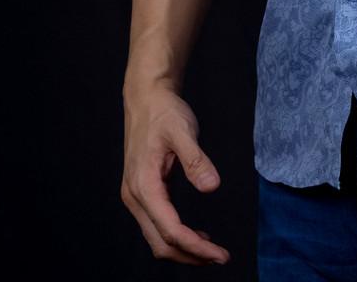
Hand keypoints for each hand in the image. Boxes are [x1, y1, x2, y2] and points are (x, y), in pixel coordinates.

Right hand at [121, 81, 230, 264]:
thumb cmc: (164, 113)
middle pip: (160, 242)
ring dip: (183, 249)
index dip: (195, 246)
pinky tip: (197, 235)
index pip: (170, 229)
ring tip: (212, 251)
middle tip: (220, 257)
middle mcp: (135, 196)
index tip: (219, 254)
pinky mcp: (143, 192)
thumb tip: (212, 187)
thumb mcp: (183, 131)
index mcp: (143, 185)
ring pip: (157, 237)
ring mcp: (137, 195)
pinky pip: (158, 224)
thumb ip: (196, 160)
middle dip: (190, 255)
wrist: (147, 99)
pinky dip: (177, 235)